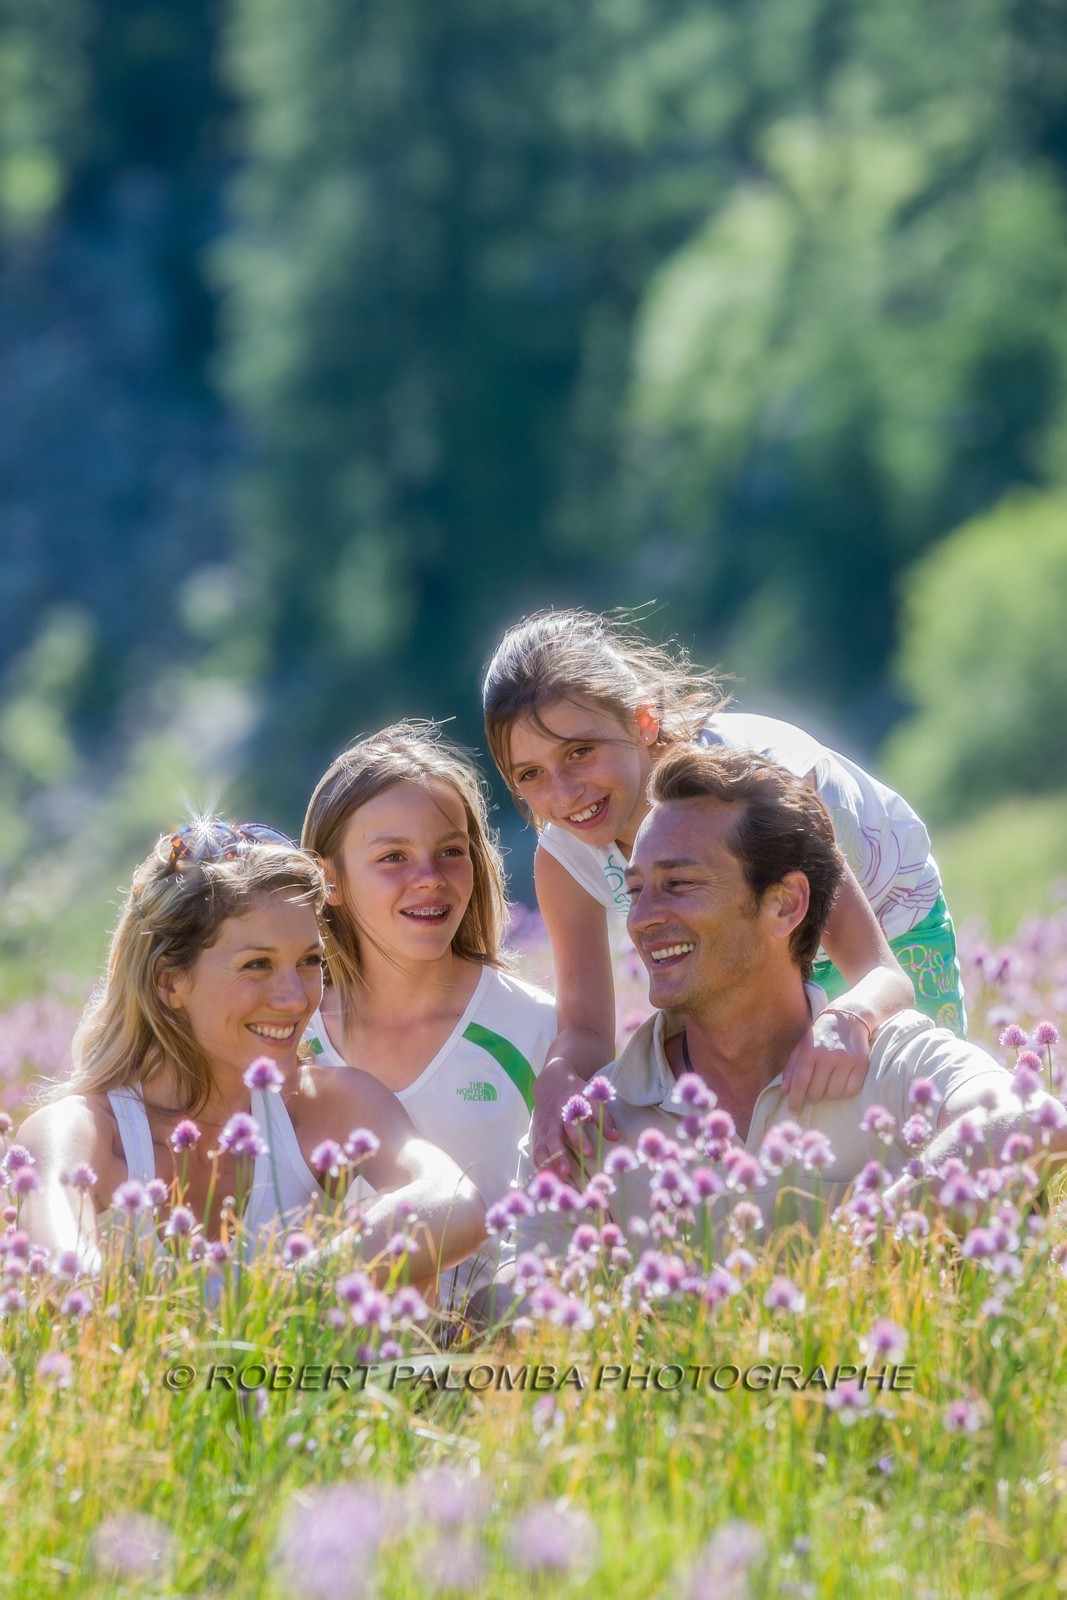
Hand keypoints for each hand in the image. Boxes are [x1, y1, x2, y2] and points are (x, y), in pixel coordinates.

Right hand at [531, 1061, 618, 1177]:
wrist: (551, 1083)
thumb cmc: (575, 1093)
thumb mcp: (592, 1098)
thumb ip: (603, 1118)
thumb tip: (616, 1137)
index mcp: (566, 1111)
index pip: (572, 1126)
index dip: (579, 1140)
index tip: (589, 1153)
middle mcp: (552, 1122)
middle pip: (552, 1140)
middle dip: (558, 1156)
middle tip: (567, 1172)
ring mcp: (542, 1130)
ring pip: (540, 1149)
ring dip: (547, 1165)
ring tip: (557, 1181)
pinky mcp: (536, 1136)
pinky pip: (535, 1153)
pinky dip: (540, 1166)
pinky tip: (548, 1179)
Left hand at [781, 1009, 871, 1114]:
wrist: (848, 1018)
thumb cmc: (820, 1035)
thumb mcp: (801, 1046)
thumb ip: (791, 1067)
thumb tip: (785, 1091)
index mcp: (810, 1051)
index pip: (800, 1082)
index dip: (795, 1100)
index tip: (793, 1111)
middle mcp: (828, 1056)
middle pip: (816, 1092)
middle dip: (811, 1098)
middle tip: (812, 1093)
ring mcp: (846, 1060)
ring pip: (834, 1094)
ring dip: (828, 1095)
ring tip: (826, 1086)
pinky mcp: (861, 1064)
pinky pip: (851, 1091)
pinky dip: (844, 1093)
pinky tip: (840, 1084)